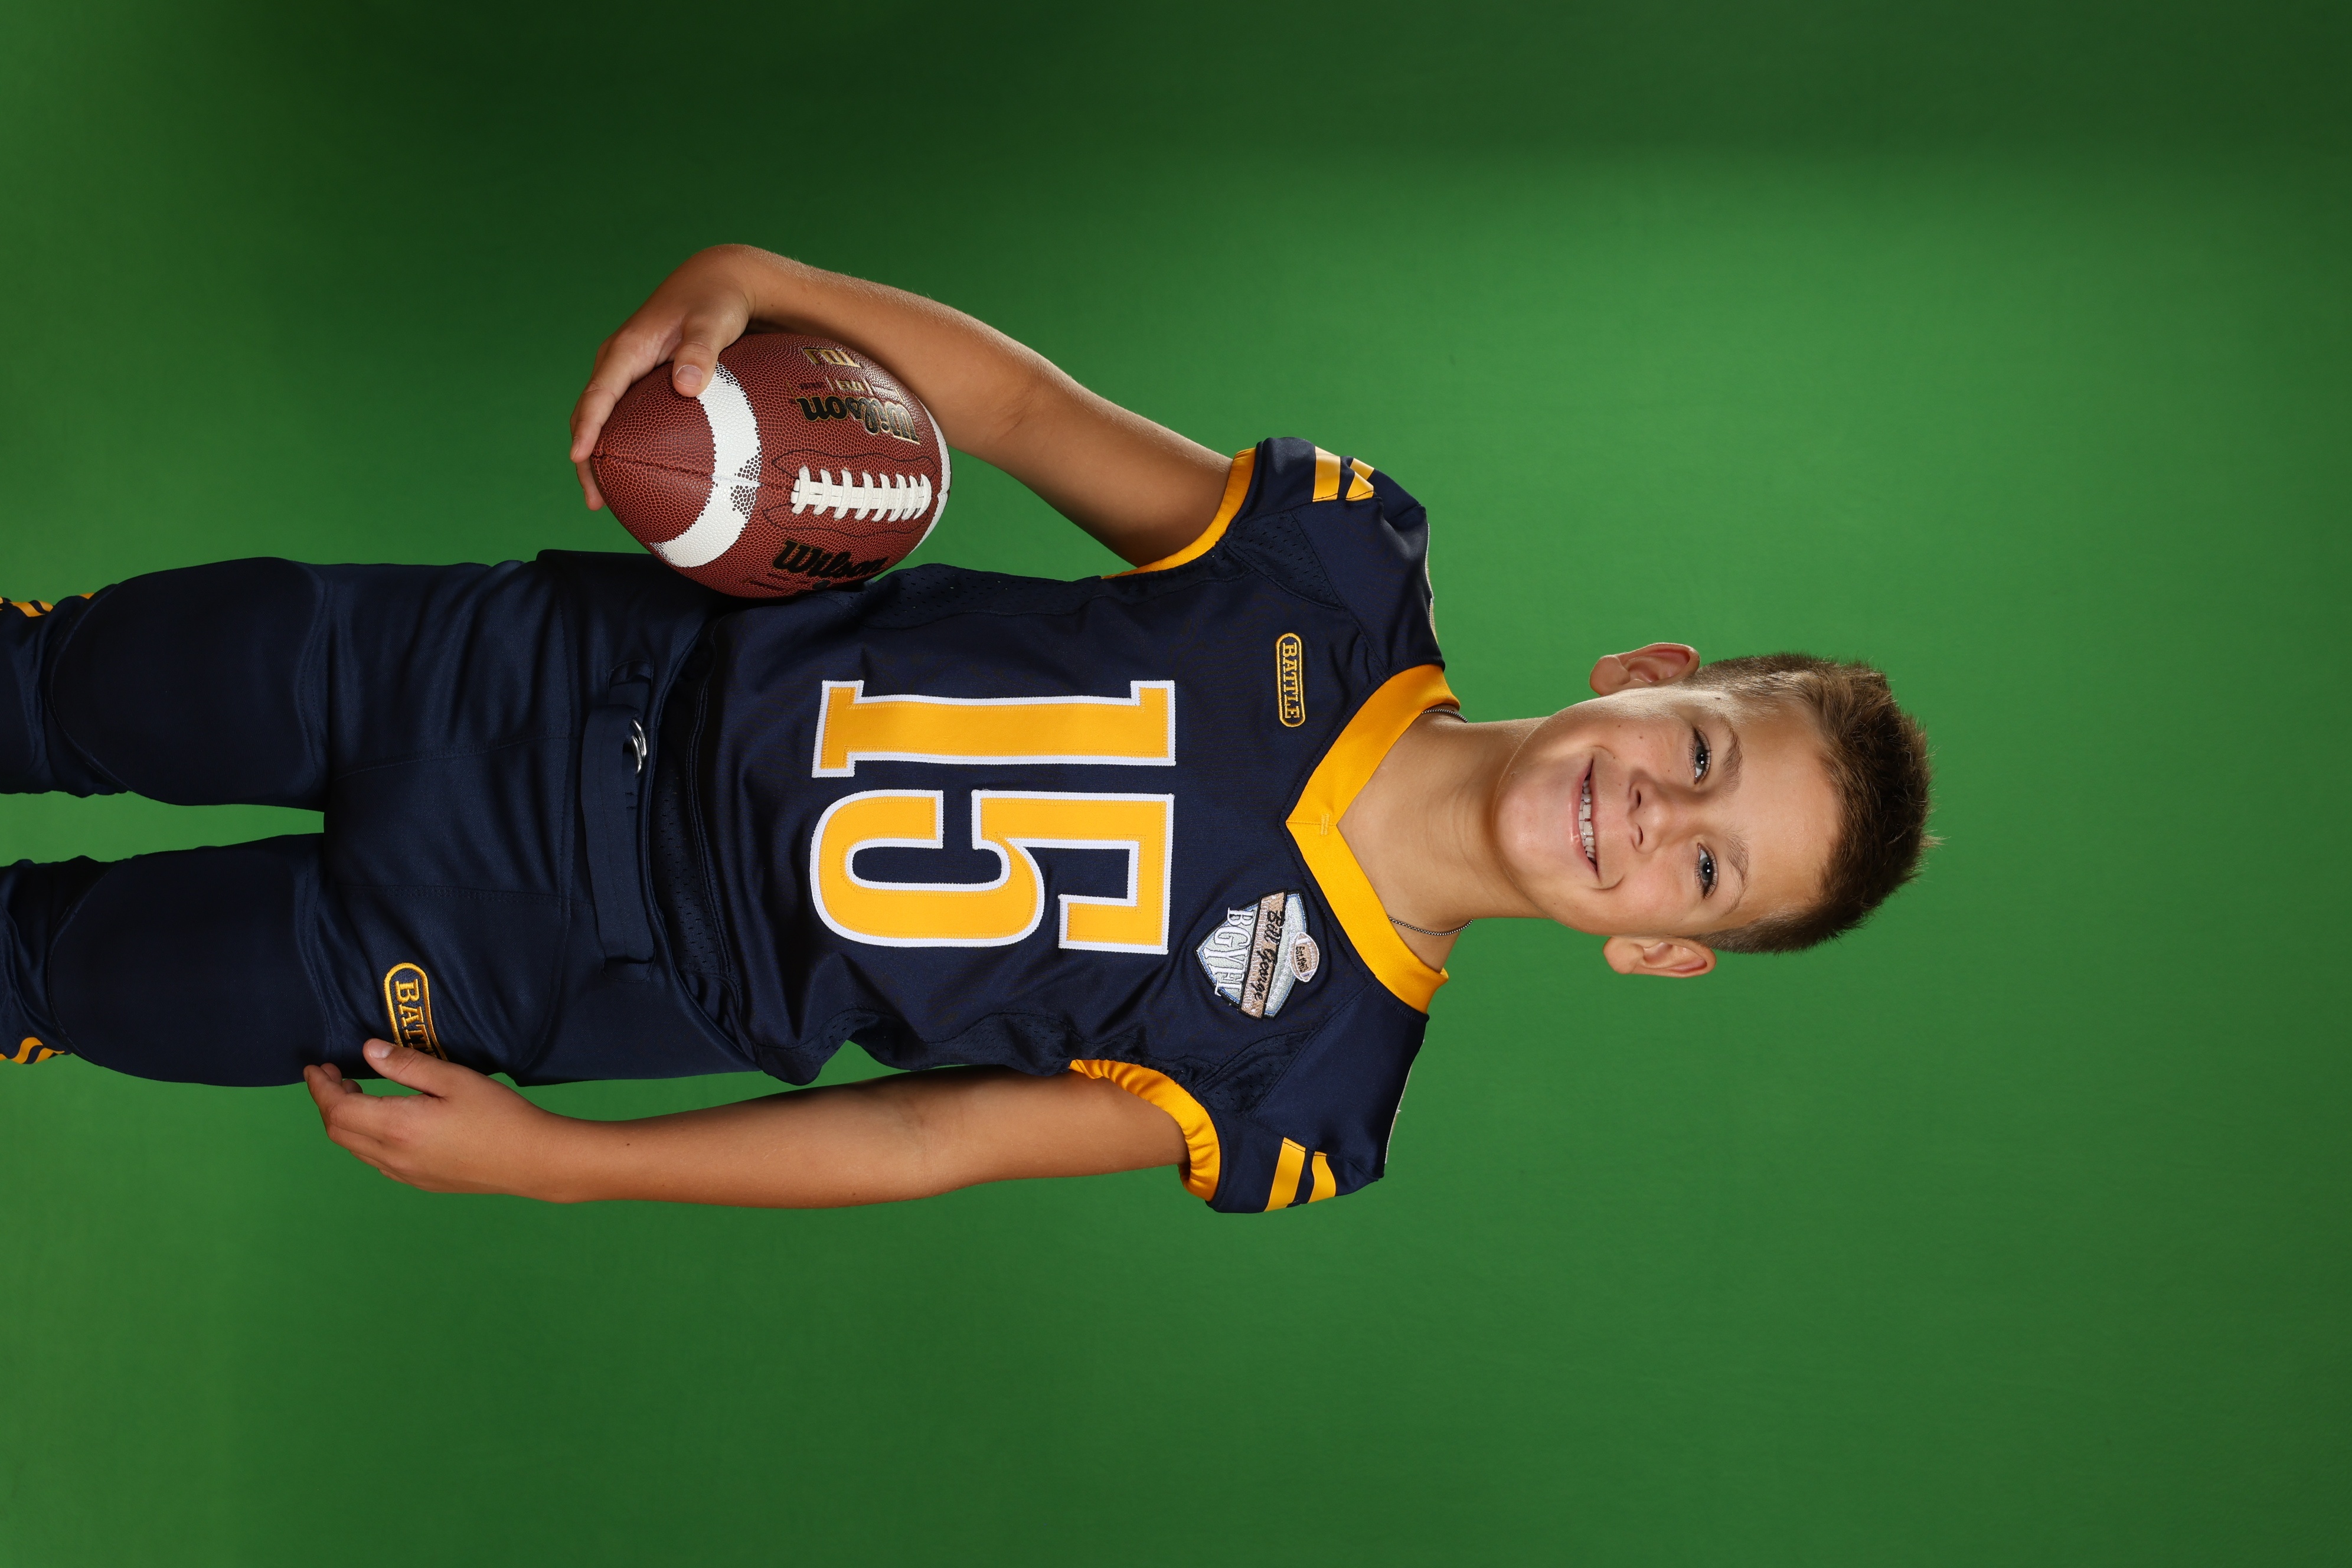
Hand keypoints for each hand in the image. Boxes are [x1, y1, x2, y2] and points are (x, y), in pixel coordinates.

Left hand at [303, 1040, 584, 1198]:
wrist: (532, 1160)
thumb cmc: (499, 1115)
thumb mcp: (454, 1079)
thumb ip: (407, 1065)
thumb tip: (367, 1051)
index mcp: (397, 1127)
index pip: (337, 1108)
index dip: (320, 1086)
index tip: (315, 1066)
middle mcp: (392, 1156)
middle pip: (338, 1130)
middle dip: (328, 1101)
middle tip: (334, 1075)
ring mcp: (404, 1173)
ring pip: (355, 1148)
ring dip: (345, 1120)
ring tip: (356, 1093)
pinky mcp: (419, 1181)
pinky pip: (375, 1160)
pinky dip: (364, 1137)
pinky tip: (385, 1121)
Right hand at [567, 245, 767, 510]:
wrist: (716, 282)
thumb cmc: (717, 302)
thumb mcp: (713, 322)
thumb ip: (701, 351)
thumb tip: (686, 386)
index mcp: (628, 348)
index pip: (599, 393)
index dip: (588, 428)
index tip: (579, 457)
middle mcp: (617, 360)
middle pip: (588, 413)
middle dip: (585, 457)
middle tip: (594, 501)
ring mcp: (624, 370)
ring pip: (598, 417)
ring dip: (596, 455)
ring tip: (604, 499)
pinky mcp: (636, 379)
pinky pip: (618, 415)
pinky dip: (617, 443)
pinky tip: (633, 474)